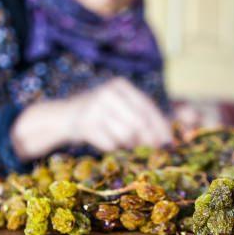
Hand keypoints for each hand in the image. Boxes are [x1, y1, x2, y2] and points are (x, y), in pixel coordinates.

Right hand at [12, 77, 170, 159]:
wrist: (64, 116)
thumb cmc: (101, 113)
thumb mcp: (121, 106)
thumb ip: (142, 117)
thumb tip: (168, 138)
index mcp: (121, 86)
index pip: (148, 107)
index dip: (161, 125)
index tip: (170, 141)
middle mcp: (108, 93)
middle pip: (139, 122)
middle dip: (149, 139)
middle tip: (154, 149)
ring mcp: (95, 108)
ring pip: (126, 135)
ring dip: (128, 144)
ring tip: (123, 141)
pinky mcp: (85, 125)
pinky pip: (110, 144)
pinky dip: (112, 147)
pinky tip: (106, 141)